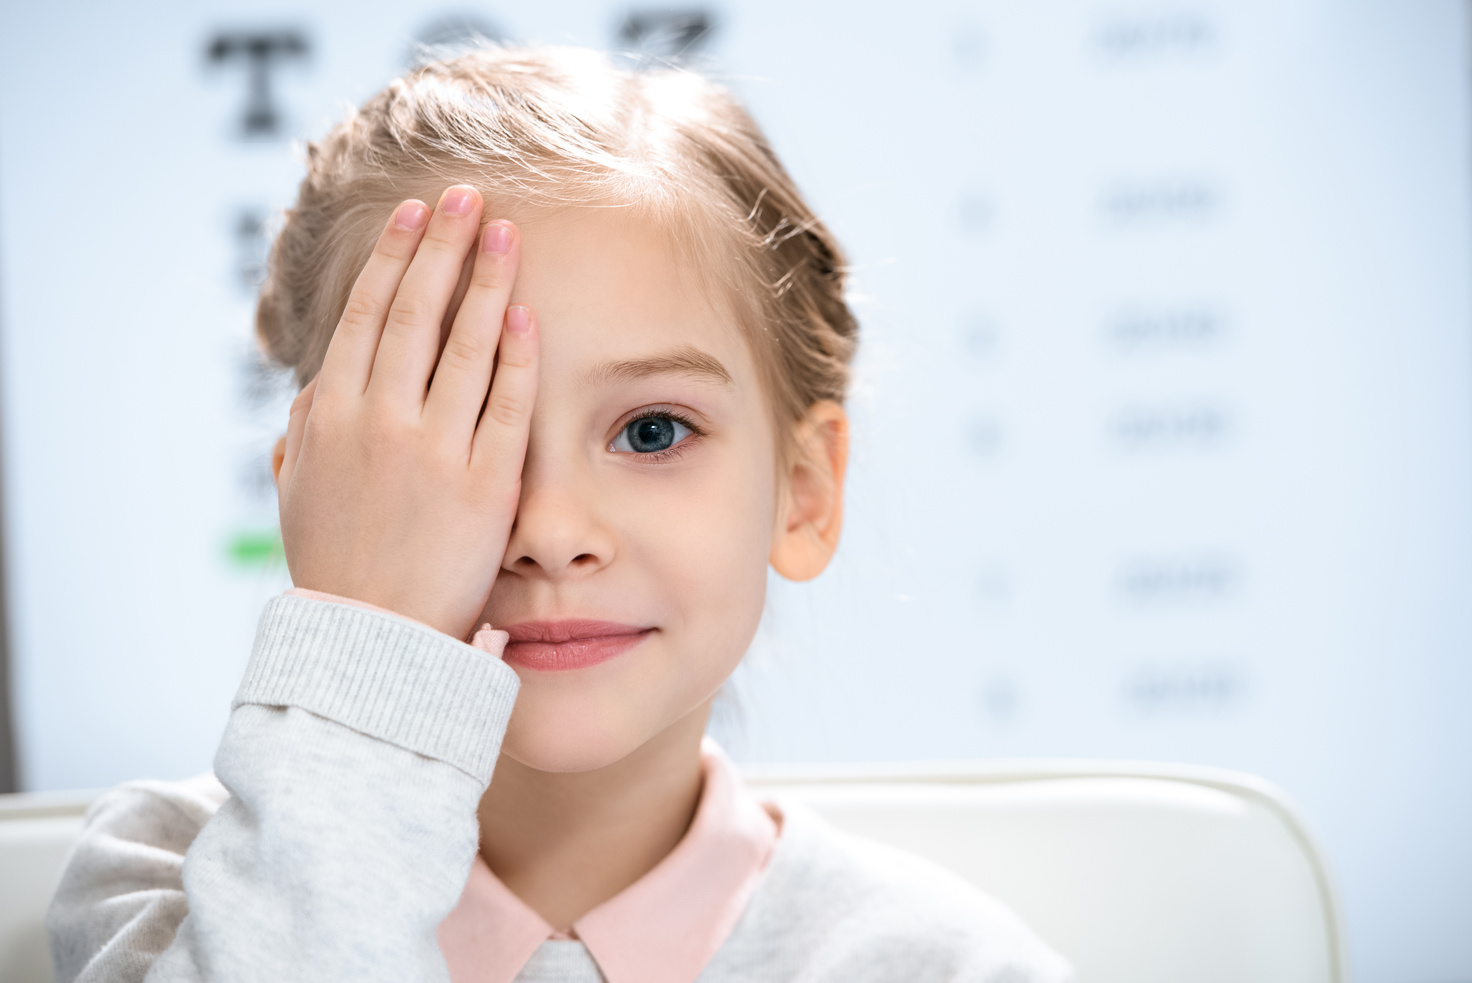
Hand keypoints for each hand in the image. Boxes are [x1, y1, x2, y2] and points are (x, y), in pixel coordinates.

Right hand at [274, 186, 537, 640]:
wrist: (368, 643)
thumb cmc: (334, 565)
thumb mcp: (299, 490)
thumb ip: (304, 432)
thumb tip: (312, 390)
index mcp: (328, 414)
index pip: (365, 315)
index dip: (394, 258)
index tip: (416, 215)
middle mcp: (378, 421)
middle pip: (415, 312)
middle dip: (443, 246)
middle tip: (468, 194)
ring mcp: (432, 450)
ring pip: (464, 346)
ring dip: (486, 281)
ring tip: (508, 233)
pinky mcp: (483, 485)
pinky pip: (506, 405)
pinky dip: (517, 356)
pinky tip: (528, 314)